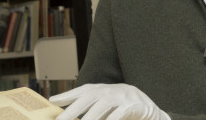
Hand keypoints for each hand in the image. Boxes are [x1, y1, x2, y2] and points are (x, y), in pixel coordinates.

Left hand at [50, 83, 170, 119]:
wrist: (152, 112)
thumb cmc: (125, 110)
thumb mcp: (106, 108)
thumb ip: (89, 109)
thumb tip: (64, 110)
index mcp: (105, 89)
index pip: (84, 90)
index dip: (68, 95)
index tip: (53, 102)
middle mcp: (113, 90)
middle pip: (90, 96)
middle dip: (73, 109)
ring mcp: (124, 96)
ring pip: (103, 104)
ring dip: (90, 117)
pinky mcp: (135, 105)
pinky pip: (121, 112)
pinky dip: (112, 119)